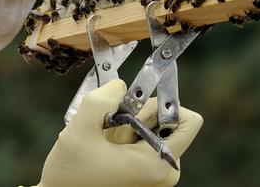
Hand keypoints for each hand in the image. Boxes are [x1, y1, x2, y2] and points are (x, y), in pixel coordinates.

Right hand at [35, 79, 202, 186]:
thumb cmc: (70, 174)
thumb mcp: (81, 129)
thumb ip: (102, 98)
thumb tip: (121, 86)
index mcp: (157, 164)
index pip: (189, 121)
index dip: (164, 104)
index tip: (136, 107)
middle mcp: (163, 172)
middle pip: (167, 121)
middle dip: (138, 115)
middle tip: (111, 129)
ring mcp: (155, 174)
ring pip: (151, 128)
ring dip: (127, 125)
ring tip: (104, 141)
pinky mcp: (144, 174)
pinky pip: (143, 140)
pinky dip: (124, 135)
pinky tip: (105, 146)